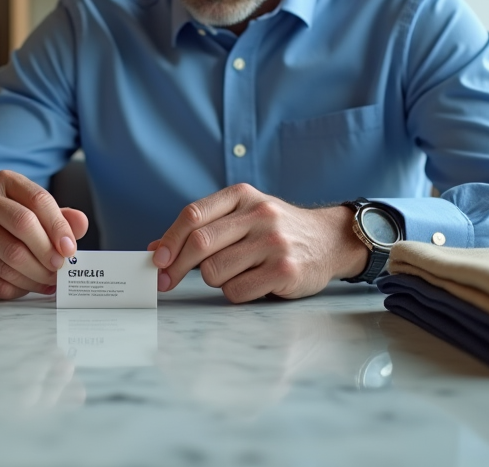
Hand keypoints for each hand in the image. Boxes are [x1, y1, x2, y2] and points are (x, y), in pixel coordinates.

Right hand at [0, 170, 88, 299]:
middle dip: (47, 252)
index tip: (70, 249)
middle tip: (60, 267)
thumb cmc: (9, 220)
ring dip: (36, 275)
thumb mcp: (35, 210)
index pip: (37, 200)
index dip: (58, 227)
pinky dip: (19, 288)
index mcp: (5, 181)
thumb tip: (80, 224)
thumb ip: (61, 216)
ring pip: (10, 259)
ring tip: (50, 280)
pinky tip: (30, 286)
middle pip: (22, 226)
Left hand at [148, 183, 367, 302]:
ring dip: (214, 280)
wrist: (330, 240)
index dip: (170, 239)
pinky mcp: (285, 271)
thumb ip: (204, 227)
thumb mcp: (243, 216)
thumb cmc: (277, 230)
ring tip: (233, 273)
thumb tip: (157, 249)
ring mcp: (274, 243)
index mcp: (242, 196)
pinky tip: (251, 283)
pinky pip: (237, 291)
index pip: (194, 215)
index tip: (157, 260)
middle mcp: (259, 215)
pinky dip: (234, 293)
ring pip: (215, 272)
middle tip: (166, 281)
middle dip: (177, 267)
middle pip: (200, 243)